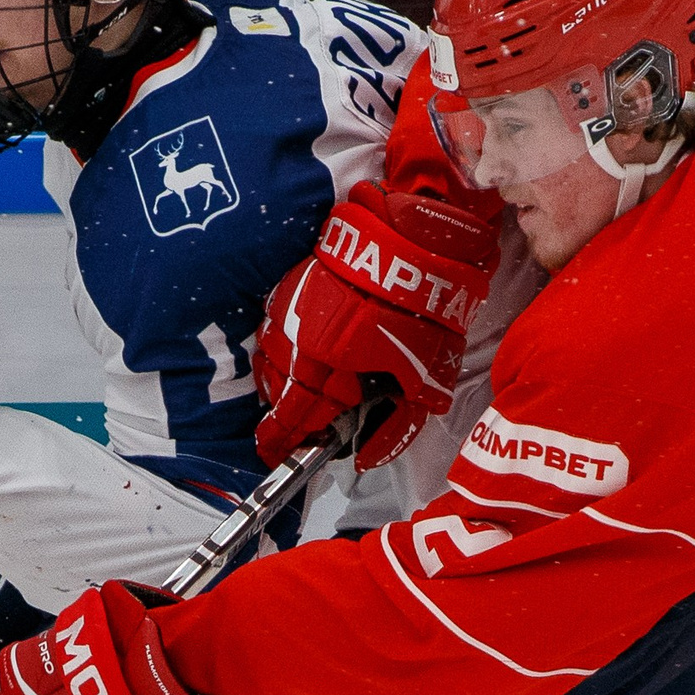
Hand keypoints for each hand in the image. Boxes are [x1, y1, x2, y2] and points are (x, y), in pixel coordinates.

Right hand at [254, 181, 496, 472]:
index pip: (288, 421)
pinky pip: (275, 329)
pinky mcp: (290, 285)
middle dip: (285, 413)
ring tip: (304, 389)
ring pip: (270, 360)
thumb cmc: (423, 310)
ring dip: (283, 380)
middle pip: (275, 393)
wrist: (413, 238)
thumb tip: (368, 456)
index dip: (280, 444)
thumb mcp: (424, 378)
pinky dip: (285, 347)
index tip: (276, 455)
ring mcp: (288, 312)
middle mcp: (297, 344)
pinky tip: (306, 350)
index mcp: (326, 370)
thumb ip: (396, 425)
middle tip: (301, 424)